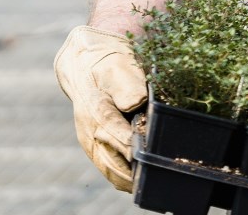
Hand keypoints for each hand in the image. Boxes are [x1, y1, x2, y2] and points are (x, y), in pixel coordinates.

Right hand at [53, 26, 147, 191]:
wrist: (87, 65)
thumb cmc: (109, 66)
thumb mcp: (119, 68)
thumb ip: (127, 86)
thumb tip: (135, 103)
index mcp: (98, 114)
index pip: (122, 139)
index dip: (140, 149)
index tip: (155, 155)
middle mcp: (91, 133)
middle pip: (115, 165)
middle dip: (137, 174)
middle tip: (159, 177)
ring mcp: (91, 143)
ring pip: (112, 172)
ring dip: (131, 180)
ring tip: (153, 182)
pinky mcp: (95, 147)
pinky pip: (110, 169)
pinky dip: (125, 177)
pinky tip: (141, 179)